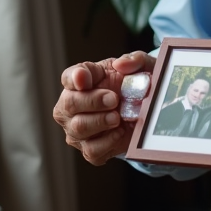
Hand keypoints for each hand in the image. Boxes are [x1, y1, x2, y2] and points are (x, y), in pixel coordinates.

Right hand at [53, 50, 153, 164]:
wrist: (141, 112)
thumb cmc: (131, 86)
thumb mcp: (138, 67)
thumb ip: (134, 60)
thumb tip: (122, 64)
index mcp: (80, 81)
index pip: (69, 76)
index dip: (75, 77)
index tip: (84, 78)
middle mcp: (71, 106)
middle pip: (69, 104)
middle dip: (93, 101)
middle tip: (114, 99)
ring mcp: (77, 130)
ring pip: (79, 128)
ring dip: (100, 121)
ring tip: (118, 117)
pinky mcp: (89, 150)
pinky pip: (92, 150)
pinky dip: (108, 142)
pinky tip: (119, 131)